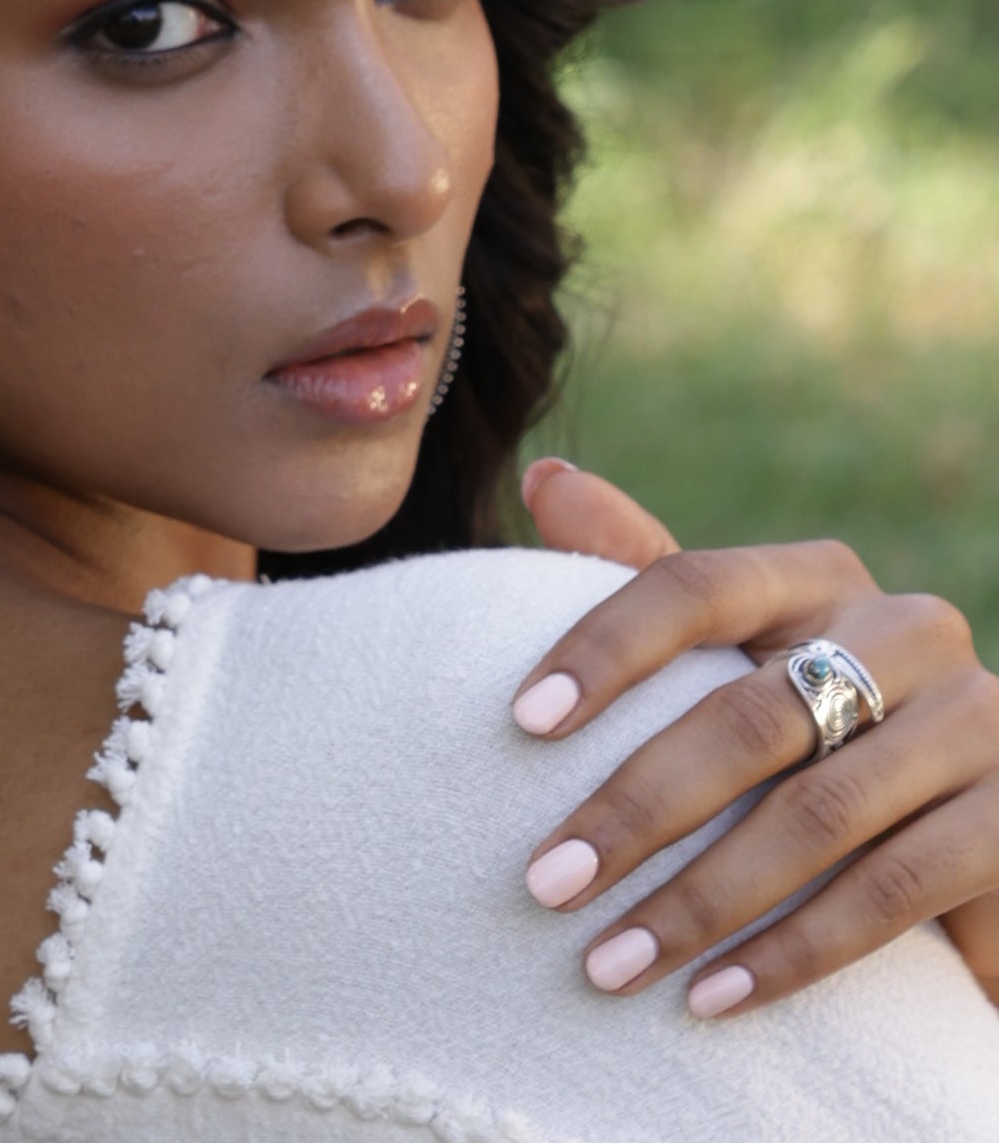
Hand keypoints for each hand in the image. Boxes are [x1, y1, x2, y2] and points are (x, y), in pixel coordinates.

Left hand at [511, 458, 998, 1014]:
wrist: (971, 824)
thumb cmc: (815, 726)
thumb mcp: (738, 649)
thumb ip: (647, 570)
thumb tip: (546, 473)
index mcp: (819, 578)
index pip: (694, 586)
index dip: (604, 647)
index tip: (519, 722)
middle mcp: (909, 631)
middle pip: (748, 716)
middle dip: (635, 810)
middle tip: (543, 885)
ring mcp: (979, 722)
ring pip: (818, 816)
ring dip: (702, 902)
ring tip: (607, 965)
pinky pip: (895, 890)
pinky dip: (795, 953)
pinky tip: (714, 998)